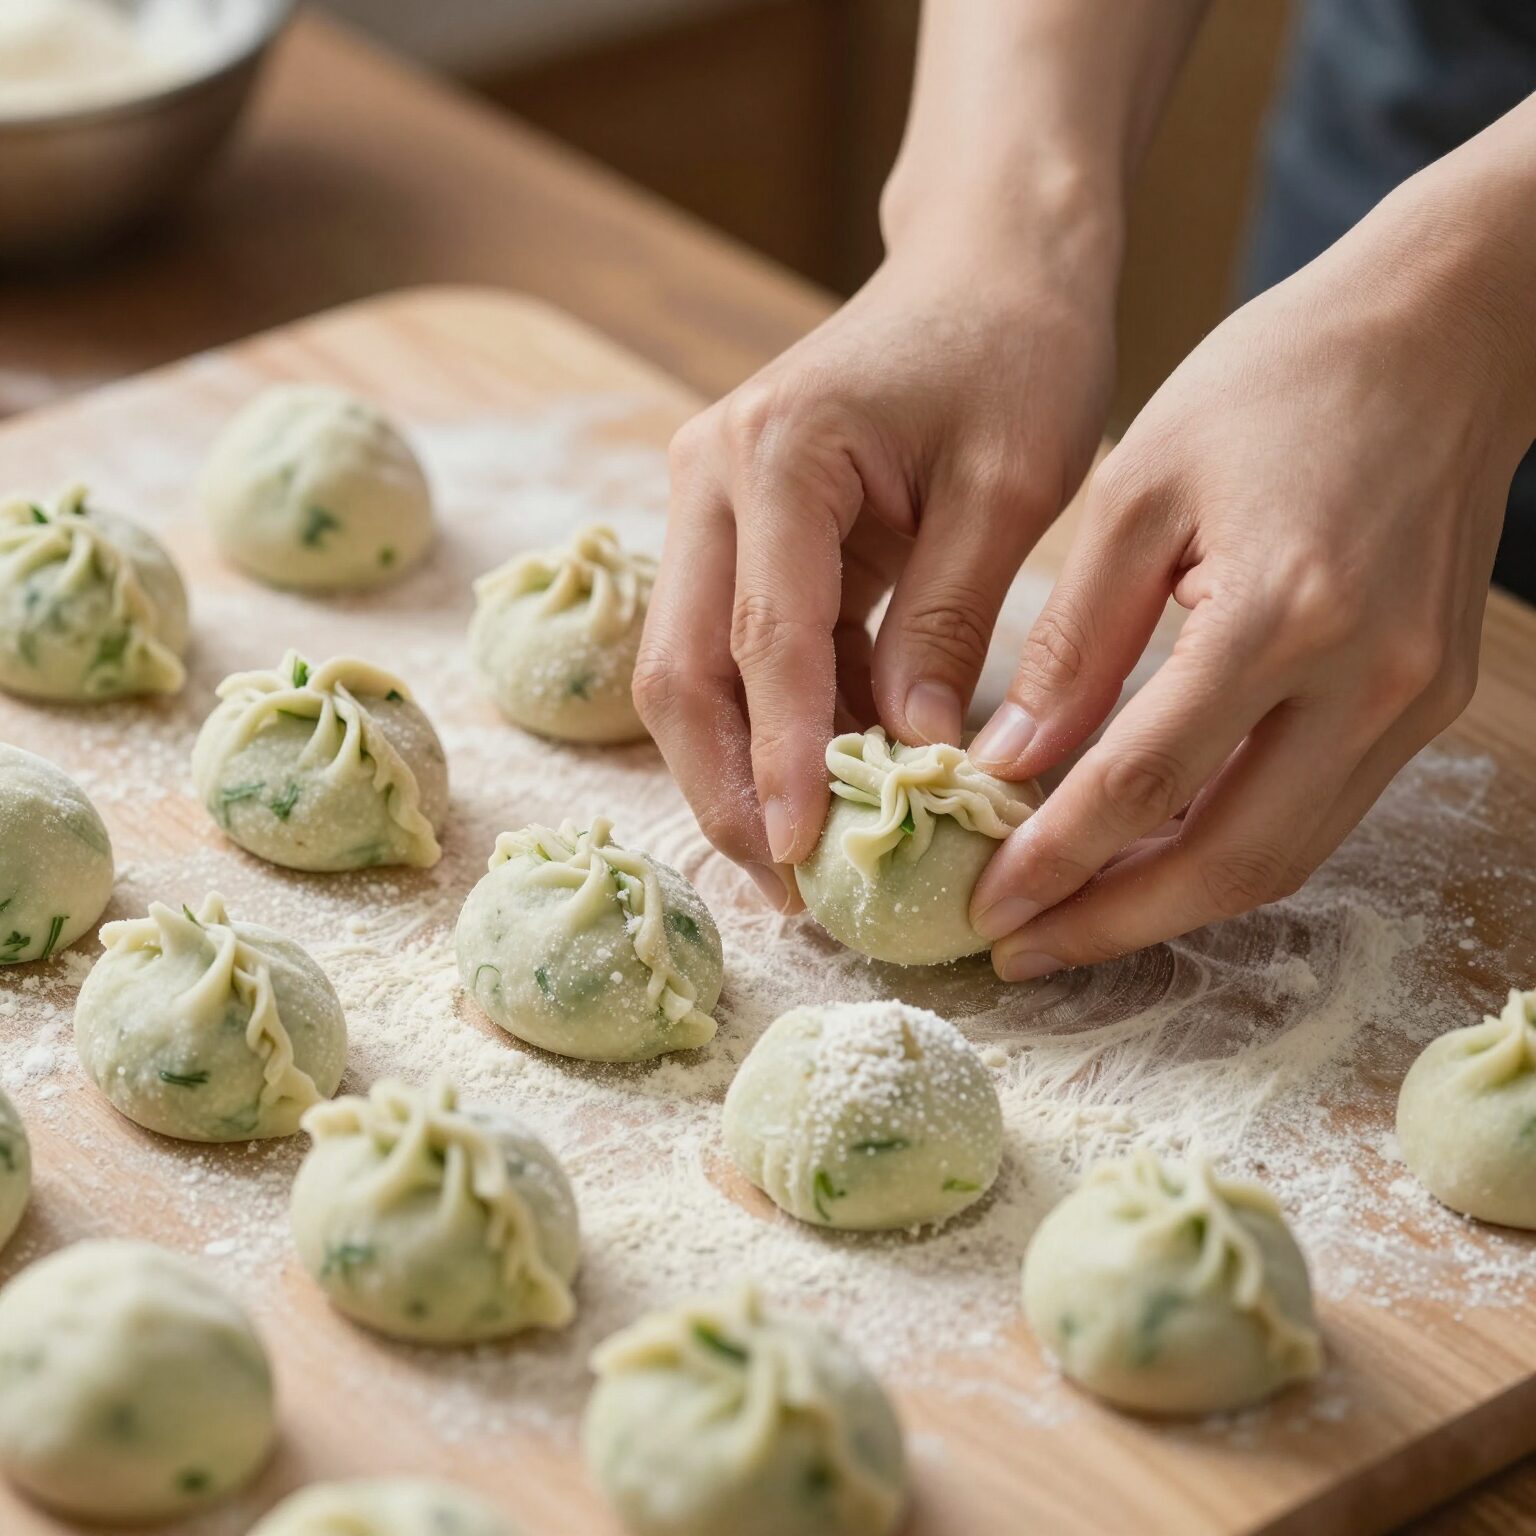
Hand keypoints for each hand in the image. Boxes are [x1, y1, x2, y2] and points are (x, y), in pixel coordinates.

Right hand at [634, 223, 1116, 907]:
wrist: (987, 267)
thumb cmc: (1015, 353)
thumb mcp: (1009, 489)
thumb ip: (950, 620)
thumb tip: (909, 752)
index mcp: (777, 452)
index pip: (764, 641)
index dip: (784, 760)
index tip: (807, 859)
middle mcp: (710, 477)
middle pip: (681, 668)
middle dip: (727, 787)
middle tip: (786, 890)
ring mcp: (709, 503)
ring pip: (691, 669)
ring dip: (742, 766)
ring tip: (808, 861)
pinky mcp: (736, 530)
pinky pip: (739, 647)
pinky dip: (781, 720)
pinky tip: (836, 779)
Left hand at [968, 182, 1533, 978]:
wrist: (1440, 335)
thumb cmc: (1273, 385)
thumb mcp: (1137, 493)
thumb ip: (1073, 641)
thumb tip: (1009, 763)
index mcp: (1282, 612)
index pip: (1142, 783)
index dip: (1053, 859)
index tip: (982, 905)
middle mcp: (1369, 679)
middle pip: (1232, 862)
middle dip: (1116, 923)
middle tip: (1023, 951)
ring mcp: (1415, 700)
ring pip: (1286, 857)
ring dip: (1175, 903)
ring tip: (1076, 920)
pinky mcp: (1429, 701)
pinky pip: (1320, 812)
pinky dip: (1231, 850)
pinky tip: (1155, 854)